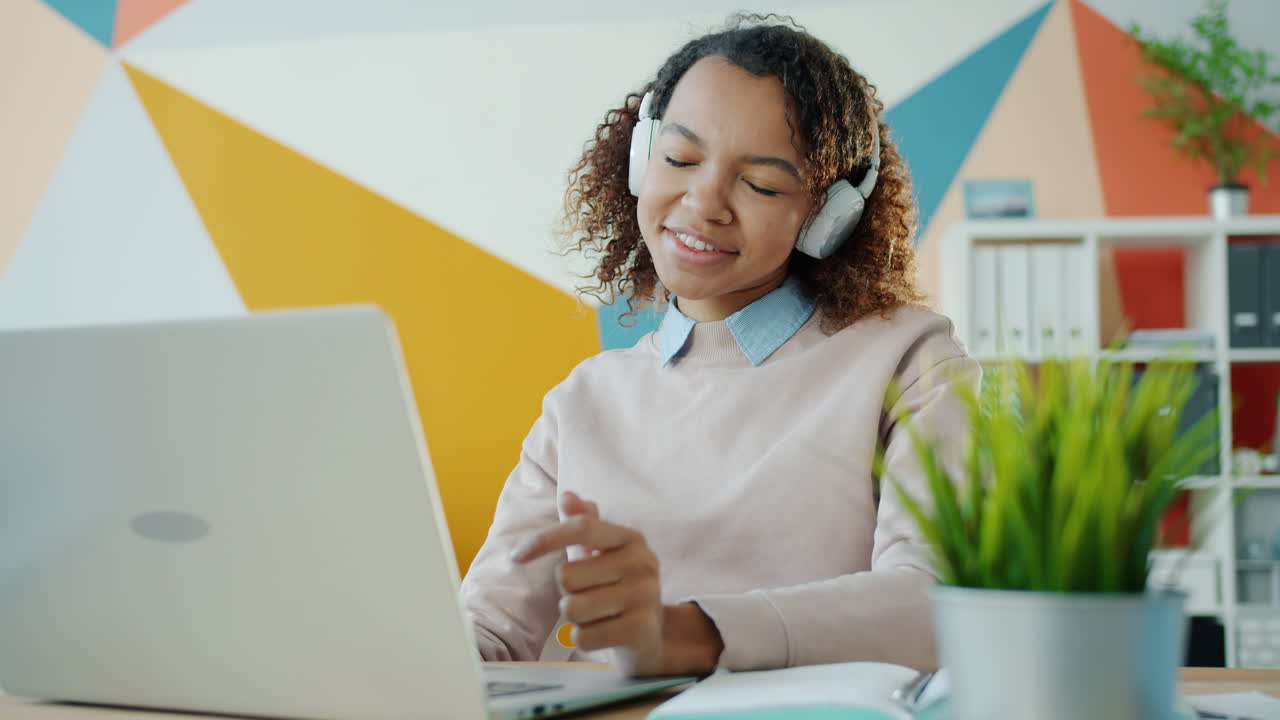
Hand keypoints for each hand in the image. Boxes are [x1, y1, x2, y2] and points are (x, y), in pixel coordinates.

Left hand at [510, 491, 722, 675]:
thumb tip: (567, 497)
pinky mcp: (640, 630)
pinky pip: (583, 636)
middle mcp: (641, 562)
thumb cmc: (617, 587)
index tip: (516, 556)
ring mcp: (644, 596)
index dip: (544, 540)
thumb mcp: (603, 553)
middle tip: (592, 594)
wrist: (653, 633)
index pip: (580, 528)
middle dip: (568, 591)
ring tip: (598, 614)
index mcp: (631, 538)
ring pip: (571, 609)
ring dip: (576, 617)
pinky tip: (604, 632)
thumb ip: (584, 523)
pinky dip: (585, 638)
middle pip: (566, 576)